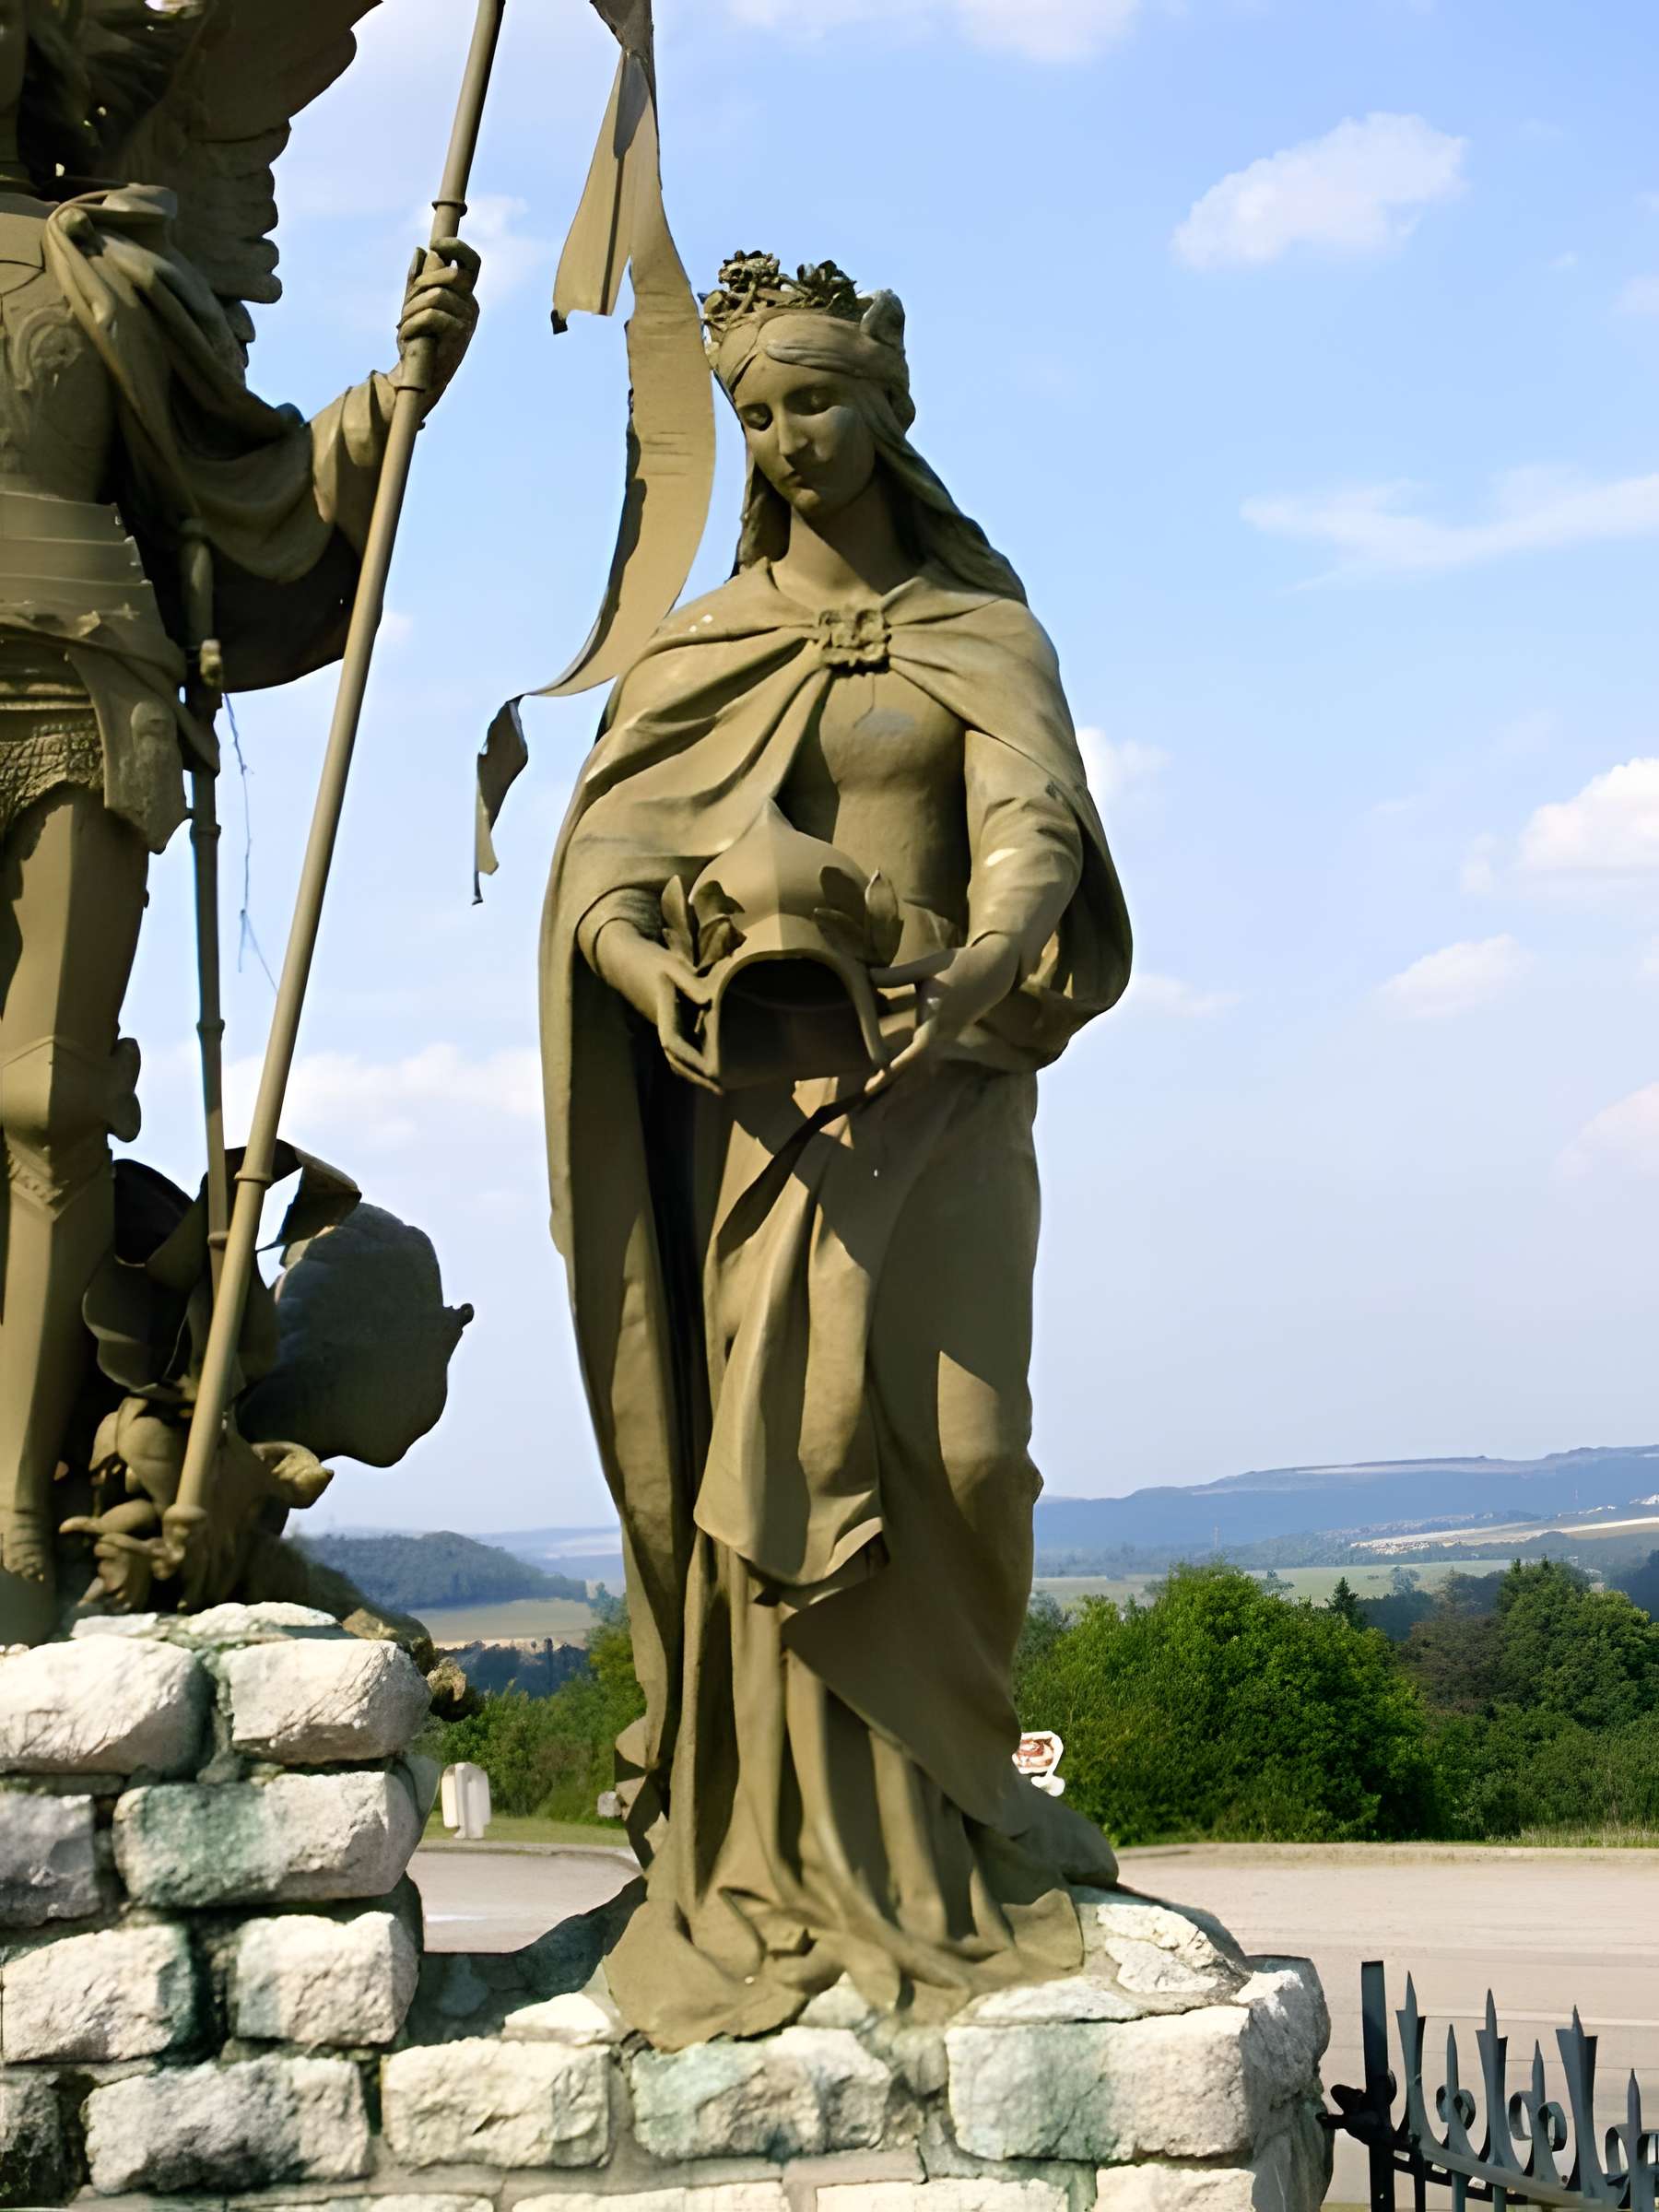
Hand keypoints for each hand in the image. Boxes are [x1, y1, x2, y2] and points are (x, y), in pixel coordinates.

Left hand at [397, 236, 480, 402]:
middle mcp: (471, 304)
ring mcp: (468, 321)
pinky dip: (413, 324)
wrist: (419, 375)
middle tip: (407, 302)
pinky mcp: (460, 335)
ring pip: (437, 296)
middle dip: (421, 284)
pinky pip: (433, 315)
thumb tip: (420, 251)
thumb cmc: (418, 340)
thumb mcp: (413, 305)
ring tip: (402, 324)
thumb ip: (416, 280)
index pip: (471, 262)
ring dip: (412, 309)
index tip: (435, 245)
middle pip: (450, 275)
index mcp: (463, 294)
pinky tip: (405, 335)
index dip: (456, 247)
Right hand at [592, 921, 717, 1091]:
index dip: (693, 1062)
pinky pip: (676, 1046)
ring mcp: (661, 1024)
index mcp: (663, 1014)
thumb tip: (709, 1001)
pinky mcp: (663, 1020)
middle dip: (696, 1076)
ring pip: (675, 1056)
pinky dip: (689, 1059)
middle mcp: (660, 1025)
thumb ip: (690, 982)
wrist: (624, 958)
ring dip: (693, 1071)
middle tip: (721, 1091)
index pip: (675, 1046)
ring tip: (715, 1084)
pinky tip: (703, 1065)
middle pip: (676, 1059)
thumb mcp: (672, 966)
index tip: (712, 1074)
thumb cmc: (650, 961)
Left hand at [866, 934, 1020, 1095]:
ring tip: (871, 1085)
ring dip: (897, 1071)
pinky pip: (926, 1051)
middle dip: (889, 1077)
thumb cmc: (958, 964)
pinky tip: (891, 1068)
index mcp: (935, 1016)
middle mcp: (942, 1031)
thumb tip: (866, 975)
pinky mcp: (949, 1034)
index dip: (898, 1064)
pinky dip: (908, 1061)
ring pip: (919, 1058)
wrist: (993, 971)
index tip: (879, 1076)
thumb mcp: (927, 966)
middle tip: (864, 1092)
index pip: (915, 1049)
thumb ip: (897, 975)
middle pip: (913, 1061)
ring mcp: (947, 1035)